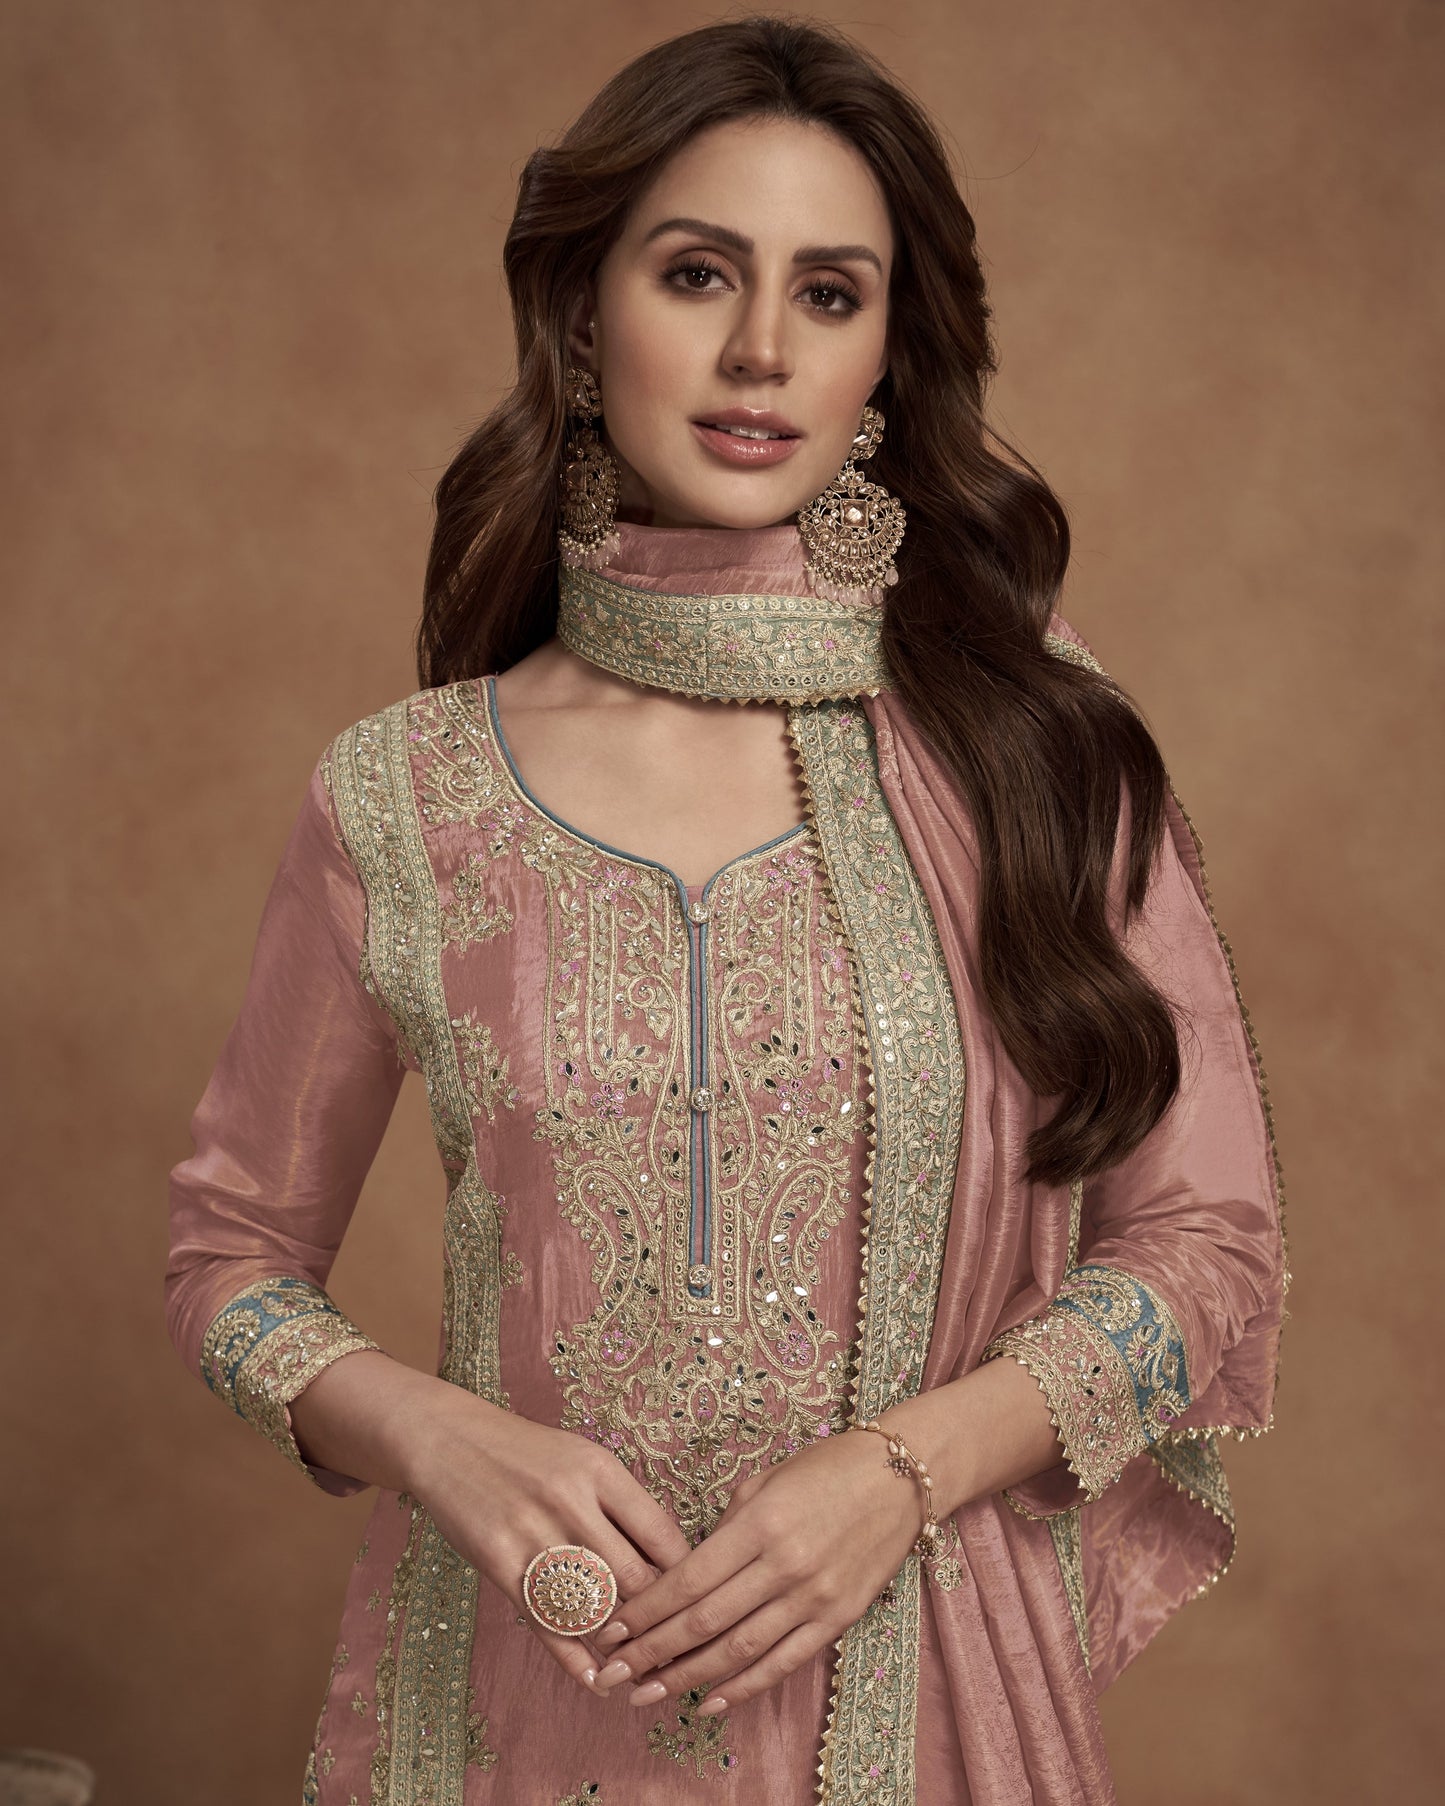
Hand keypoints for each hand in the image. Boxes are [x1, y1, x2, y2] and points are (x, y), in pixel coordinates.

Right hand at [406, 1386, 693, 1697]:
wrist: (451, 1441)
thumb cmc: (527, 1454)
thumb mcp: (583, 1459)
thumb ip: (622, 1504)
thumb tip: (669, 1561)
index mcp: (600, 1471)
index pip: (661, 1534)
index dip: (687, 1576)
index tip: (701, 1602)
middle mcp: (571, 1502)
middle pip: (634, 1578)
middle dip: (662, 1620)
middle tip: (682, 1650)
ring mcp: (534, 1534)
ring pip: (594, 1606)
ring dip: (623, 1647)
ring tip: (646, 1671)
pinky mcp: (500, 1563)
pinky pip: (546, 1621)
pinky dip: (574, 1658)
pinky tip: (595, 1678)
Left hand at [584, 1427, 923, 1715]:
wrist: (901, 1476)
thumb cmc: (826, 1468)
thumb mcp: (765, 1481)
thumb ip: (726, 1528)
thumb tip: (685, 1572)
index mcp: (760, 1525)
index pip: (689, 1580)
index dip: (646, 1610)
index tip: (611, 1628)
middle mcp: (785, 1566)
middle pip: (705, 1623)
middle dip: (652, 1652)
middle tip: (613, 1673)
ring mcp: (814, 1598)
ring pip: (738, 1651)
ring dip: (686, 1677)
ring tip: (646, 1692)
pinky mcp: (838, 1619)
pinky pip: (782, 1663)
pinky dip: (743, 1688)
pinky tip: (708, 1701)